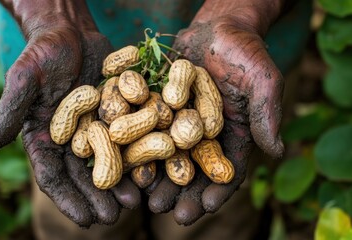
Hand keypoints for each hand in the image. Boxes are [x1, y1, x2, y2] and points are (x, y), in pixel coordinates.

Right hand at [0, 1, 139, 226]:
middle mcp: (70, 141)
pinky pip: (127, 140)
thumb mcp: (24, 79)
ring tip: (133, 203)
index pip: (53, 176)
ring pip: (107, 163)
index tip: (85, 221)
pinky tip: (148, 171)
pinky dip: (136, 156)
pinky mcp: (115, 115)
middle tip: (114, 218)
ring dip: (119, 185)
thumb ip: (9, 112)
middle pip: (83, 177)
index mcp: (44, 139)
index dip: (68, 200)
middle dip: (97, 198)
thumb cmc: (42, 53)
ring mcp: (94, 130)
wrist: (70, 31)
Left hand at [147, 0, 284, 224]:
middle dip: (180, 192)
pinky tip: (129, 163)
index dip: (216, 190)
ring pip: (167, 156)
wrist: (217, 28)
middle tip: (166, 211)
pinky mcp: (160, 108)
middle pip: (192, 170)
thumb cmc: (245, 52)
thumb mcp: (262, 79)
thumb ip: (267, 113)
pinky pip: (148, 131)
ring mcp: (180, 122)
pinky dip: (138, 147)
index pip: (226, 169)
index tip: (203, 208)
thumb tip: (277, 151)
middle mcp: (204, 135)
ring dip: (156, 178)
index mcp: (232, 135)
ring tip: (145, 197)